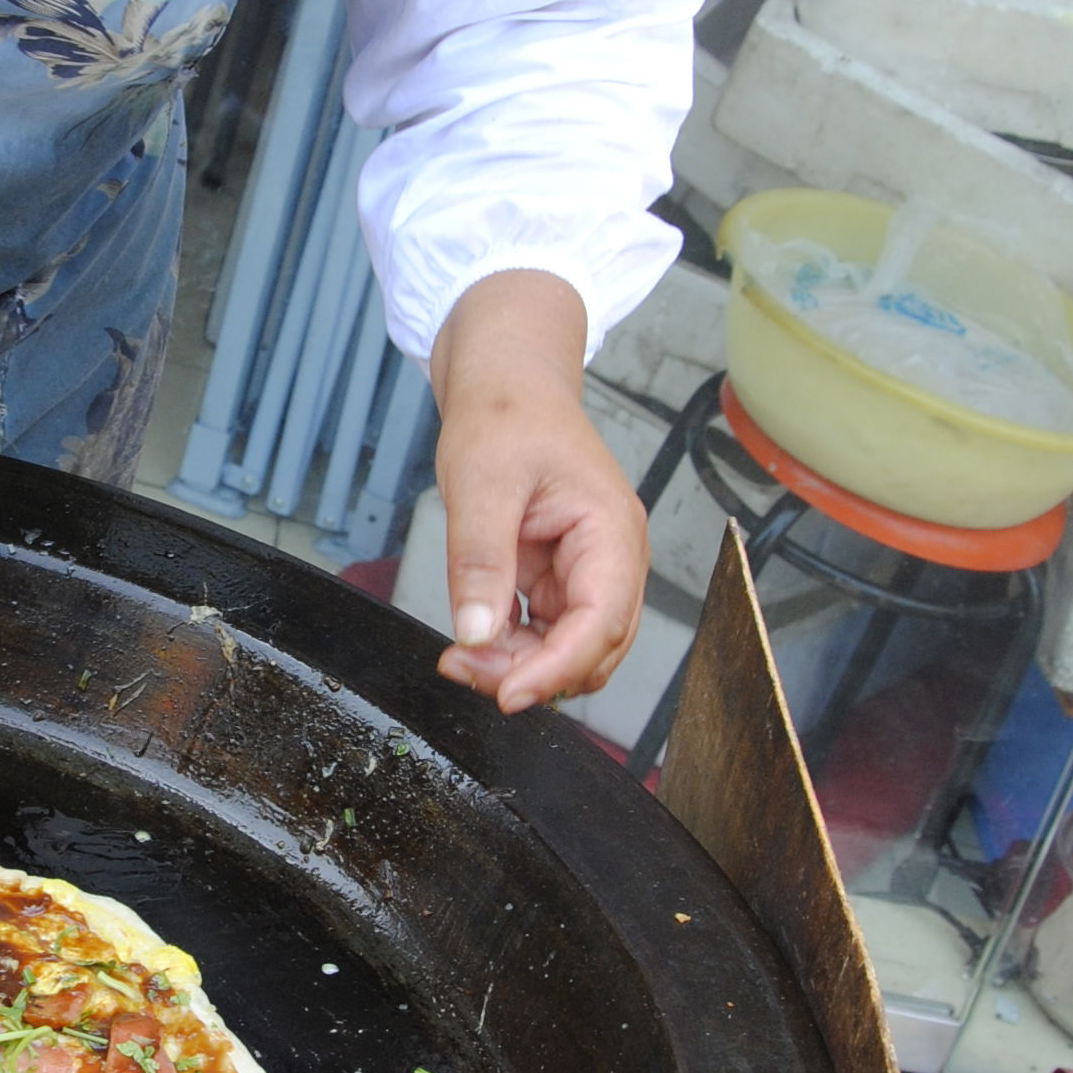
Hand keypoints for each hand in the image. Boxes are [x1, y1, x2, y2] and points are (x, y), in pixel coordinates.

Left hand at [427, 272, 648, 715]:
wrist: (506, 379)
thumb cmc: (505, 412)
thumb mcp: (481, 482)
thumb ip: (480, 560)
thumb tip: (476, 634)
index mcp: (611, 532)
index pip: (602, 624)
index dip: (557, 669)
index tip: (506, 694)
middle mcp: (611, 559)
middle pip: (593, 650)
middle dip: (533, 673)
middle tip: (463, 667)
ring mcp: (588, 572)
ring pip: (569, 651)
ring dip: (520, 667)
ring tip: (460, 656)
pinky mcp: (561, 578)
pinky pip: (546, 634)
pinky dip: (513, 649)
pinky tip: (472, 640)